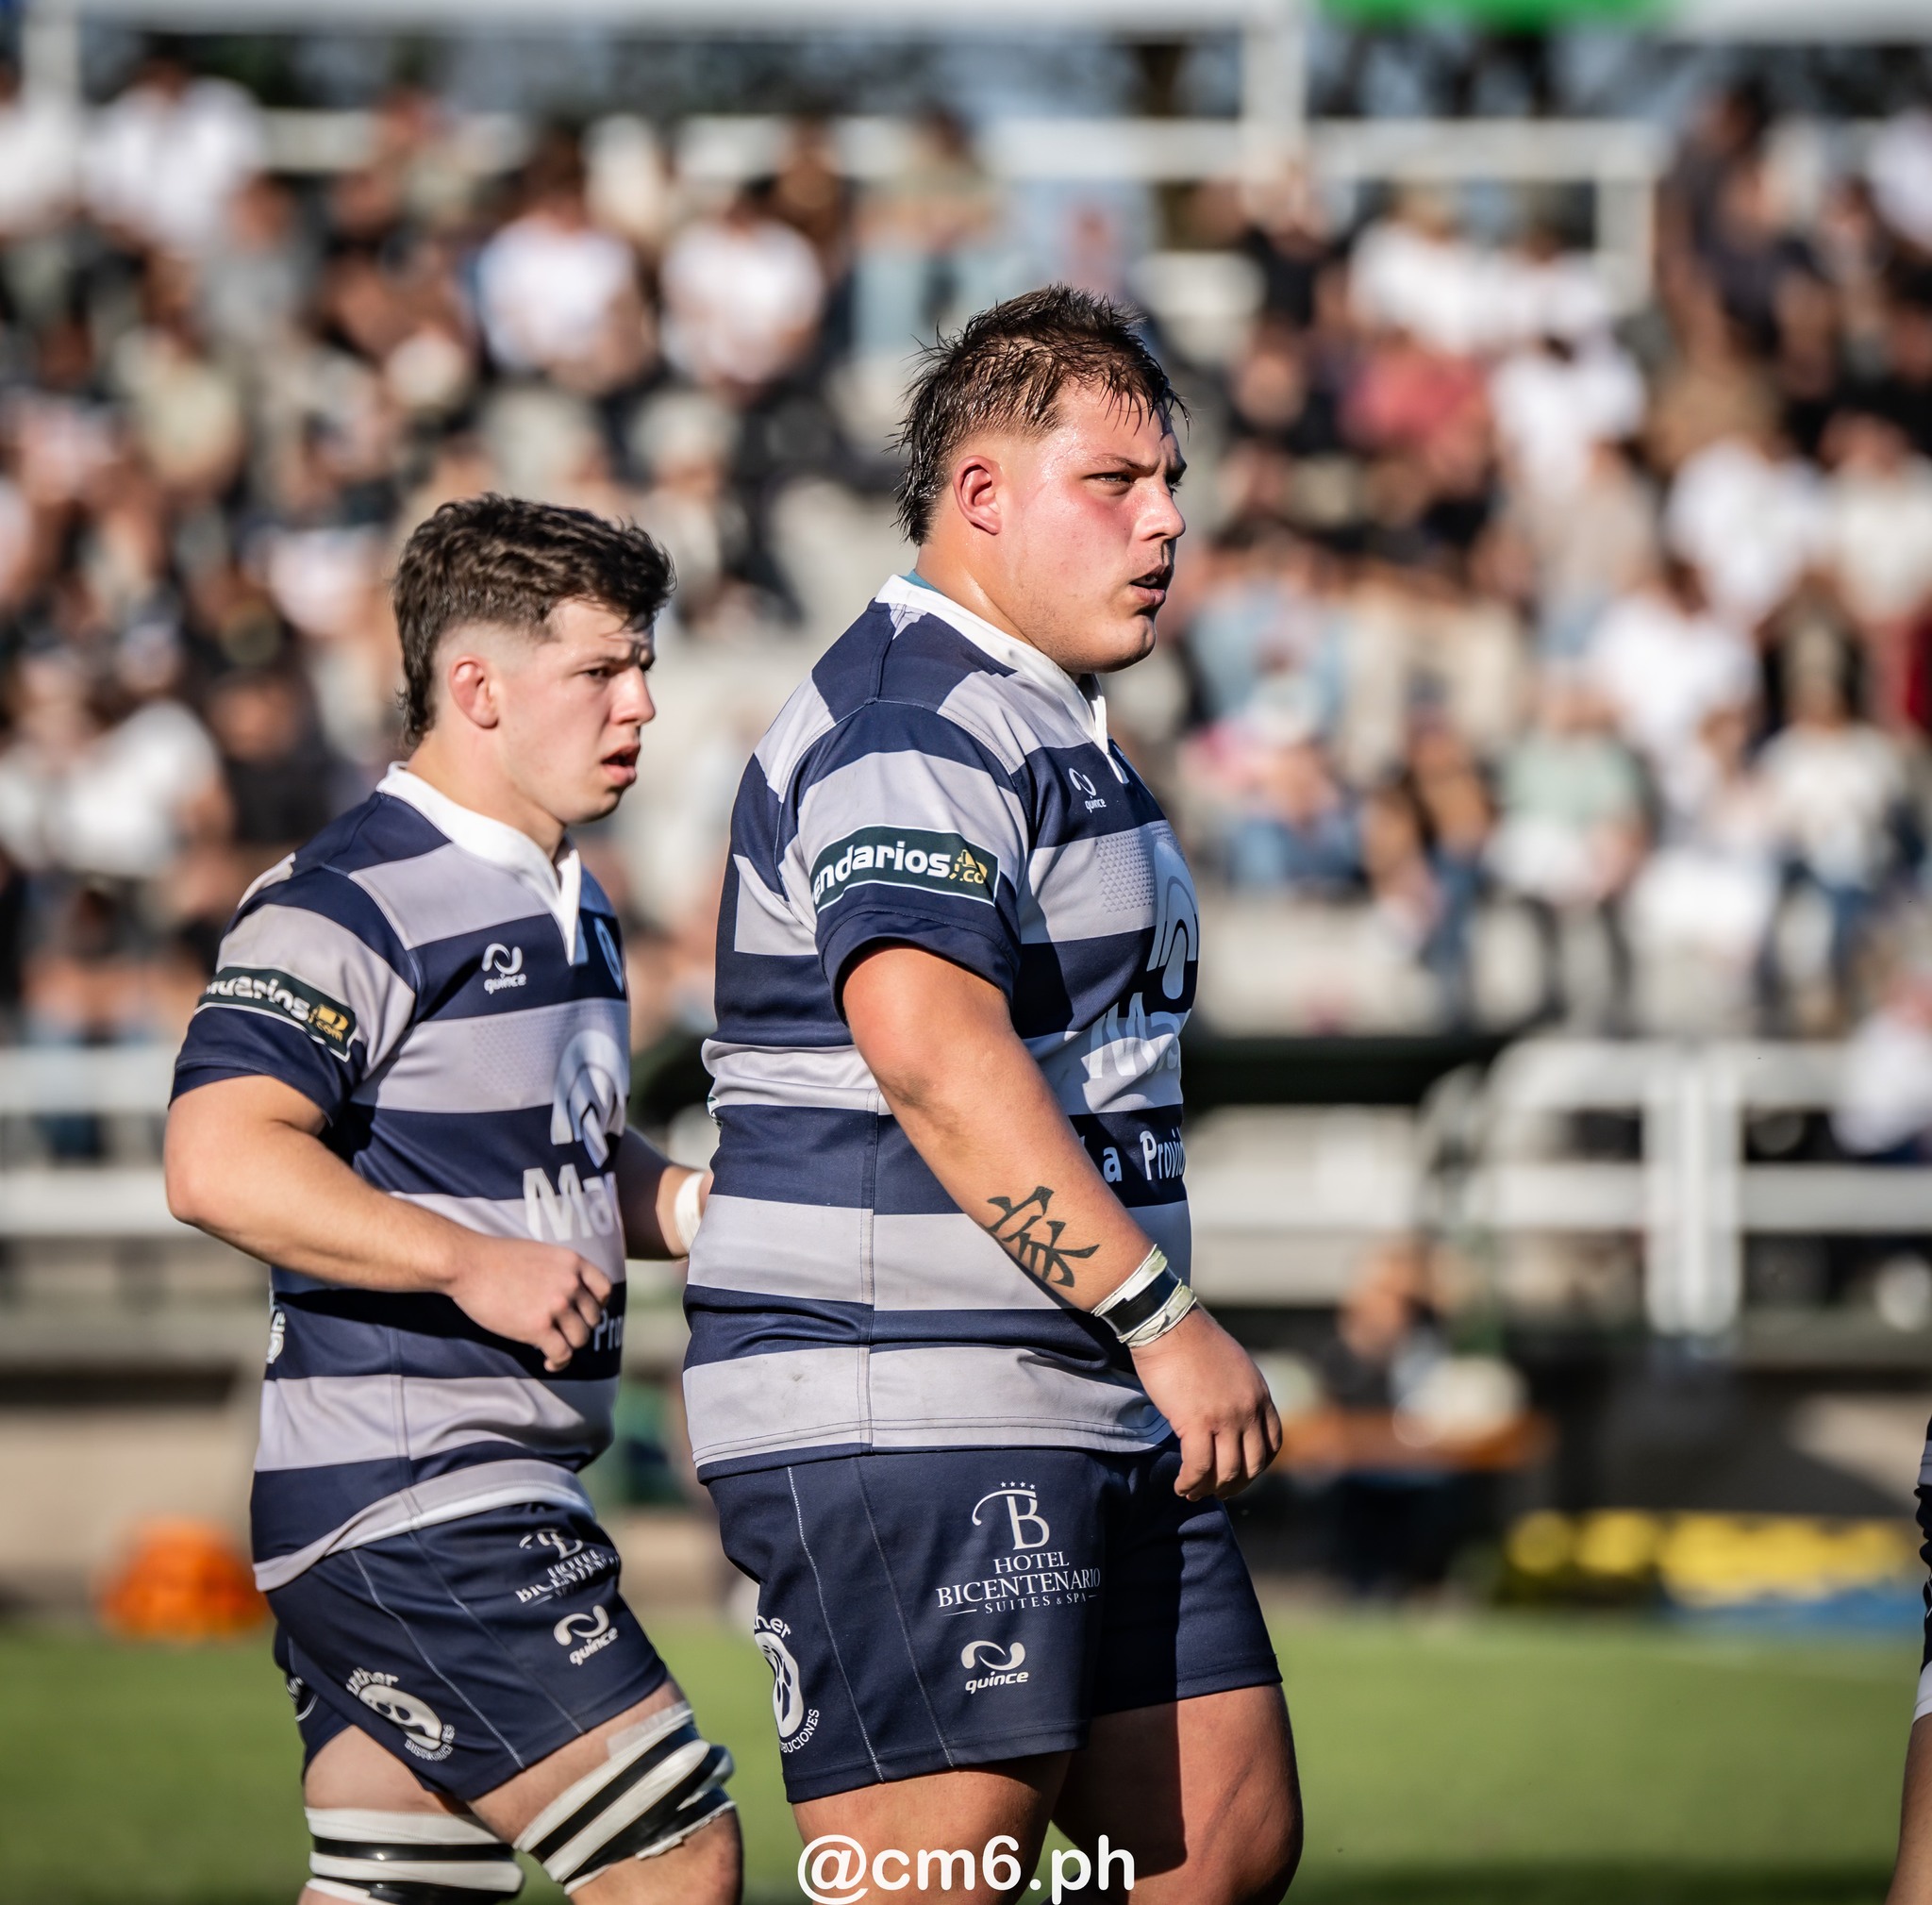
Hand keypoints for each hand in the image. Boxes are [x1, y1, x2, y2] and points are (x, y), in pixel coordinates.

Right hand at [444, 1235, 611, 1373]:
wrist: (469, 1264)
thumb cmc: (497, 1258)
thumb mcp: (541, 1253)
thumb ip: (560, 1271)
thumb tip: (569, 1292)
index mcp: (573, 1263)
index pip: (604, 1289)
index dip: (597, 1305)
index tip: (583, 1314)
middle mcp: (571, 1283)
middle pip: (593, 1318)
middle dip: (580, 1328)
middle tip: (563, 1334)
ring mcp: (556, 1306)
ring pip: (580, 1338)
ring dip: (569, 1347)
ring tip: (556, 1350)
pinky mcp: (538, 1327)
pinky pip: (562, 1354)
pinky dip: (558, 1362)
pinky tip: (549, 1363)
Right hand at [1131, 1307, 1281, 1500]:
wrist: (1167, 1323)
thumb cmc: (1190, 1339)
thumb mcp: (1231, 1365)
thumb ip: (1237, 1392)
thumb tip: (1229, 1414)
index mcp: (1259, 1394)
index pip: (1272, 1443)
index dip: (1256, 1466)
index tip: (1239, 1473)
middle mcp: (1248, 1408)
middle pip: (1252, 1464)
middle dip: (1234, 1485)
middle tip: (1216, 1491)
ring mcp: (1225, 1417)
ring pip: (1226, 1471)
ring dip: (1209, 1488)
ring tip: (1192, 1492)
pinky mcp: (1196, 1422)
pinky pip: (1198, 1467)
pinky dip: (1190, 1482)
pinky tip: (1180, 1486)